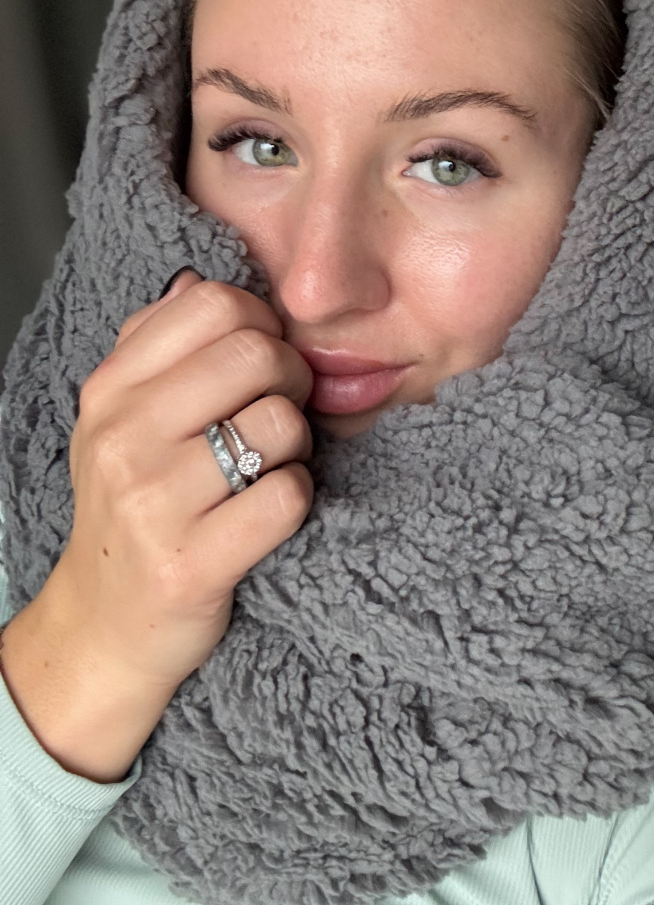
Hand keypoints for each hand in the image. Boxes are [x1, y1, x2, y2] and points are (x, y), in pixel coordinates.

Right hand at [0, 270, 313, 779]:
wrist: (105, 625)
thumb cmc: (134, 507)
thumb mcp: (123, 418)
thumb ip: (160, 344)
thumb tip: (200, 279)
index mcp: (110, 388)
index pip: (213, 301)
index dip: (261, 324)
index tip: (261, 362)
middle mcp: (122, 436)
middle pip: (258, 354)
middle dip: (291, 380)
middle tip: (280, 415)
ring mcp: (153, 502)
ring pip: (281, 424)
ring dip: (296, 446)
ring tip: (268, 467)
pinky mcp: (192, 564)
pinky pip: (287, 496)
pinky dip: (296, 500)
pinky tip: (268, 513)